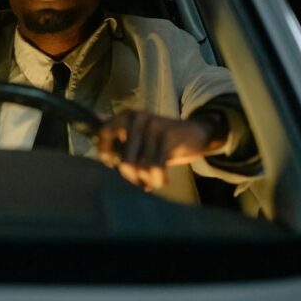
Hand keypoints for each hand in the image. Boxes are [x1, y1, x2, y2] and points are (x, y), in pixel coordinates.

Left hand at [97, 110, 223, 191]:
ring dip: (148, 180)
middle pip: (125, 159)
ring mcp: (153, 125)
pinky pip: (156, 166)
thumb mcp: (141, 144)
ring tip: (154, 182)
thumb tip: (114, 177)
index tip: (111, 165)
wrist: (195, 134)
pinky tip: (163, 180)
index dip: (105, 152)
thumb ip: (126, 153)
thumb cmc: (162, 143)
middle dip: (133, 177)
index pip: (104, 132)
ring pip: (141, 166)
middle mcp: (137, 118)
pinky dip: (159, 179)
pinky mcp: (168, 135)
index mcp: (126, 117)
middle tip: (141, 183)